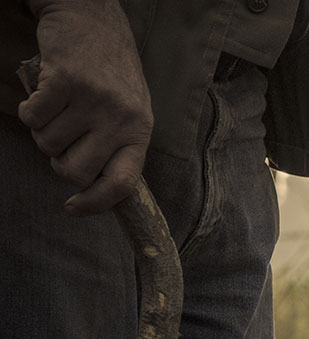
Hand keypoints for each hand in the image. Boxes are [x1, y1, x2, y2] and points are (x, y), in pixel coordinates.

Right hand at [18, 0, 152, 215]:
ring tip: (59, 108)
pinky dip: (29, 110)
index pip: (122, 183)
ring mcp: (93, 100)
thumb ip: (117, 144)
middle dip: (60, 163)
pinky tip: (44, 95)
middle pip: (76, 172)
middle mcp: (121, 118)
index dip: (96, 204)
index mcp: (140, 130)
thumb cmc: (110, 72)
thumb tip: (95, 187)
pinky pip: (31, 118)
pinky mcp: (64, 81)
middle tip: (63, 141)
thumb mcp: (130, 110)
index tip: (74, 207)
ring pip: (48, 144)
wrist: (93, 20)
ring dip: (44, 131)